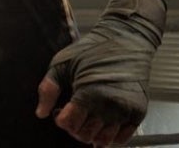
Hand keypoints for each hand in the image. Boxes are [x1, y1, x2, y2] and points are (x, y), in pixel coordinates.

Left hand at [36, 0, 166, 146]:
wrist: (125, 40)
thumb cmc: (91, 50)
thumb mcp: (62, 63)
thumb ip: (48, 88)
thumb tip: (41, 113)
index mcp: (88, 92)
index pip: (69, 124)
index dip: (61, 119)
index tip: (60, 110)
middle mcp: (109, 105)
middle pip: (85, 135)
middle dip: (74, 127)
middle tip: (73, 113)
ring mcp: (125, 111)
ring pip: (103, 140)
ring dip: (91, 134)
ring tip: (87, 117)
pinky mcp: (138, 113)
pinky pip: (122, 139)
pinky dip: (109, 137)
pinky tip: (101, 122)